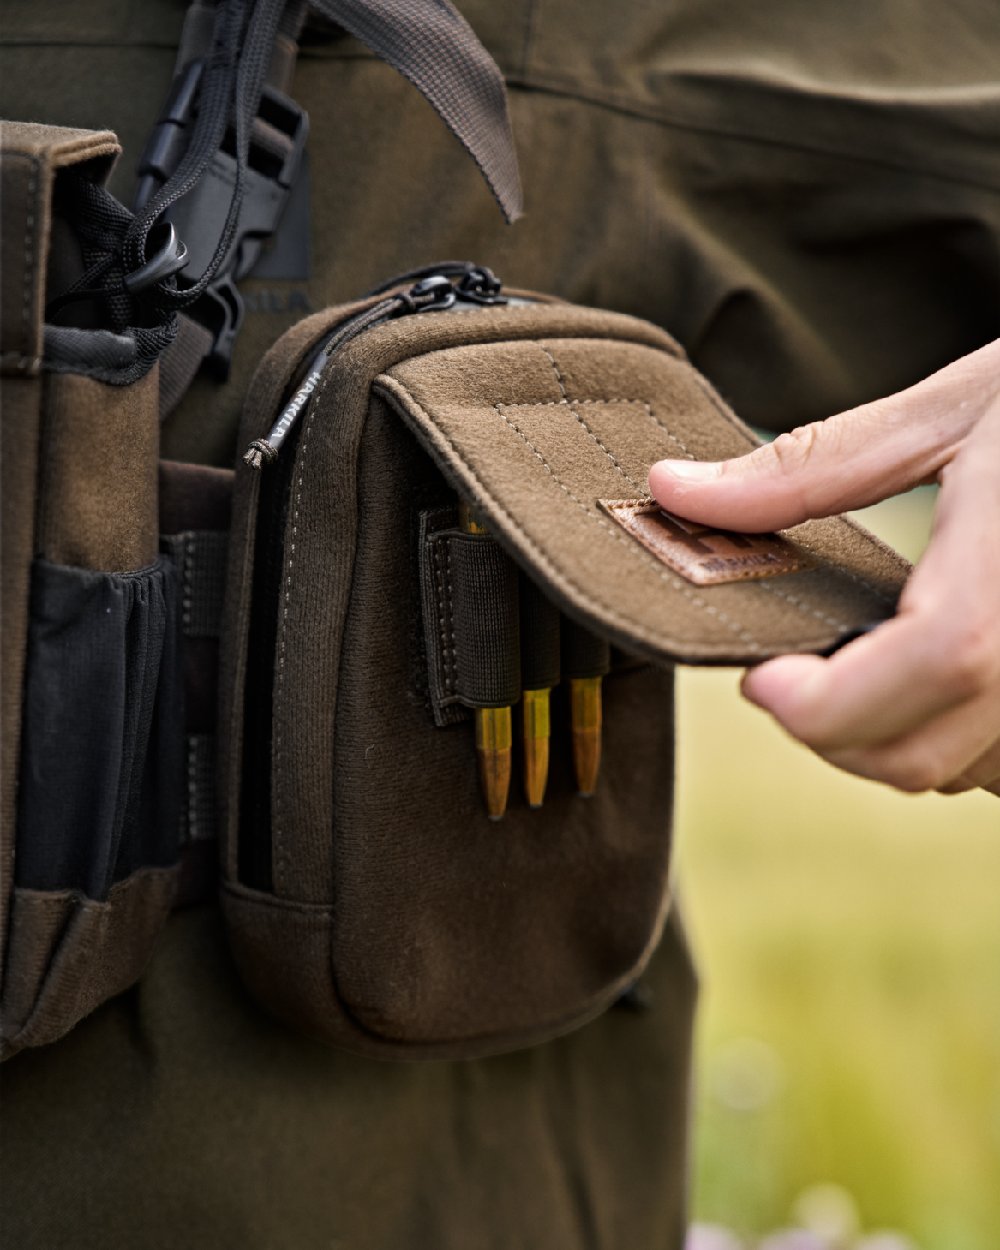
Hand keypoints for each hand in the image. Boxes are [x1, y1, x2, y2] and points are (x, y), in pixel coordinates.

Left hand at [649, 340, 999, 797]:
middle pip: (919, 755)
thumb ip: (809, 468)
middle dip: (830, 733)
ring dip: (892, 739)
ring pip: (965, 773)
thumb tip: (673, 493)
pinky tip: (941, 679)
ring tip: (867, 665)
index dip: (821, 703)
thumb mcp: (950, 412)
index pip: (910, 679)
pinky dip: (959, 741)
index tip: (760, 681)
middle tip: (792, 674)